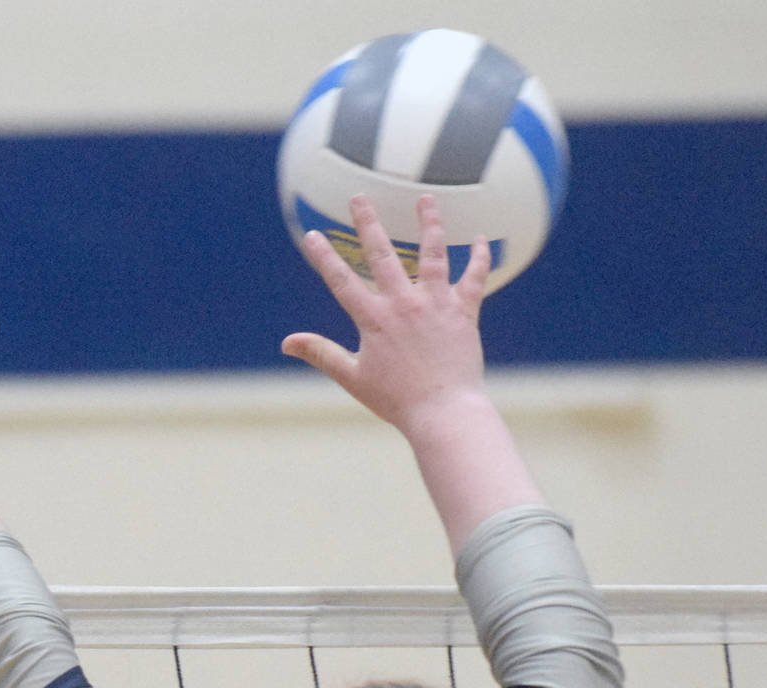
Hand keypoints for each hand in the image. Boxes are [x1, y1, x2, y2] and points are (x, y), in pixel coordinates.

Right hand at [281, 194, 491, 435]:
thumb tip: (287, 342)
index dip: (324, 257)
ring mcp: (436, 304)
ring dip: (429, 224)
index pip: (342, 281)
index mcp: (374, 320)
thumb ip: (321, 353)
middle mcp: (404, 304)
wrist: (443, 411)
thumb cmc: (396, 399)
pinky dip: (477, 256)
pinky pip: (473, 277)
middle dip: (368, 223)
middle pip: (382, 254)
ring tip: (426, 199)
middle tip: (360, 197)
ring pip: (433, 254)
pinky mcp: (463, 312)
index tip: (312, 235)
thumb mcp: (352, 377)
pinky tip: (478, 238)